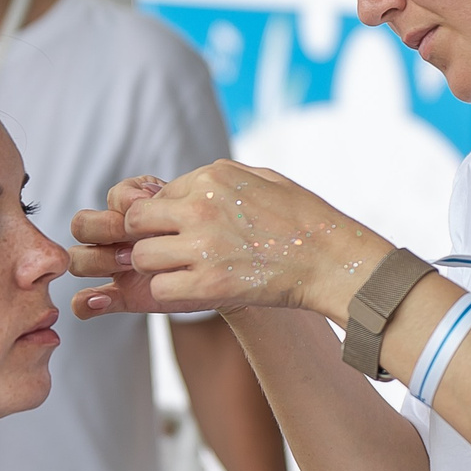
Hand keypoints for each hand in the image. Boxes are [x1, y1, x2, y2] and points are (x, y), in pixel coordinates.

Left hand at [68, 166, 391, 322]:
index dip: (159, 217)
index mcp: (212, 177)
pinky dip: (170, 292)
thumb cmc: (304, 220)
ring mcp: (203, 247)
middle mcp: (201, 207)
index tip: (174, 232)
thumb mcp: (262, 179)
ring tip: (182, 272)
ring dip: (156, 268)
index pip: (155, 195)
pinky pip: (161, 288)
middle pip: (136, 223)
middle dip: (145, 239)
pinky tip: (193, 290)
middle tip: (166, 253)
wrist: (333, 261)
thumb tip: (185, 185)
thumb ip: (217, 180)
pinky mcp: (209, 285)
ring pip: (142, 257)